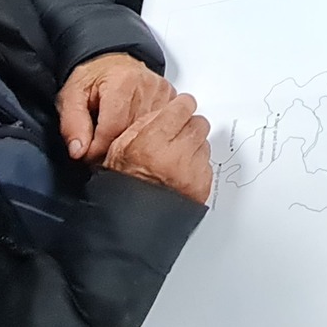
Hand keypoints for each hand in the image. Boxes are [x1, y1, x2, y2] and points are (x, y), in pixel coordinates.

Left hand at [57, 52, 168, 161]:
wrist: (113, 63)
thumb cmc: (94, 78)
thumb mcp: (71, 96)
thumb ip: (72, 123)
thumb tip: (79, 150)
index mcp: (122, 82)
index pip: (112, 131)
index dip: (95, 149)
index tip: (87, 152)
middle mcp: (148, 86)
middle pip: (131, 136)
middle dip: (112, 147)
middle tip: (98, 142)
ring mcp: (164, 94)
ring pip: (146, 137)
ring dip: (129, 143)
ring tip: (114, 133)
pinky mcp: (173, 101)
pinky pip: (159, 130)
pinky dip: (143, 135)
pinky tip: (131, 128)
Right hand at [103, 87, 213, 204]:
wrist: (130, 220)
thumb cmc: (121, 186)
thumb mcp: (119, 146)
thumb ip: (145, 123)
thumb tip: (167, 110)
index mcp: (153, 141)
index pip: (183, 107)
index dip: (181, 106)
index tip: (181, 108)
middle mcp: (176, 154)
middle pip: (199, 123)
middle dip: (189, 126)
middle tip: (177, 135)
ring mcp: (192, 171)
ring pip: (204, 144)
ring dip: (193, 147)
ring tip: (176, 159)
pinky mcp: (202, 186)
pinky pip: (207, 165)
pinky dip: (197, 166)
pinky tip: (181, 173)